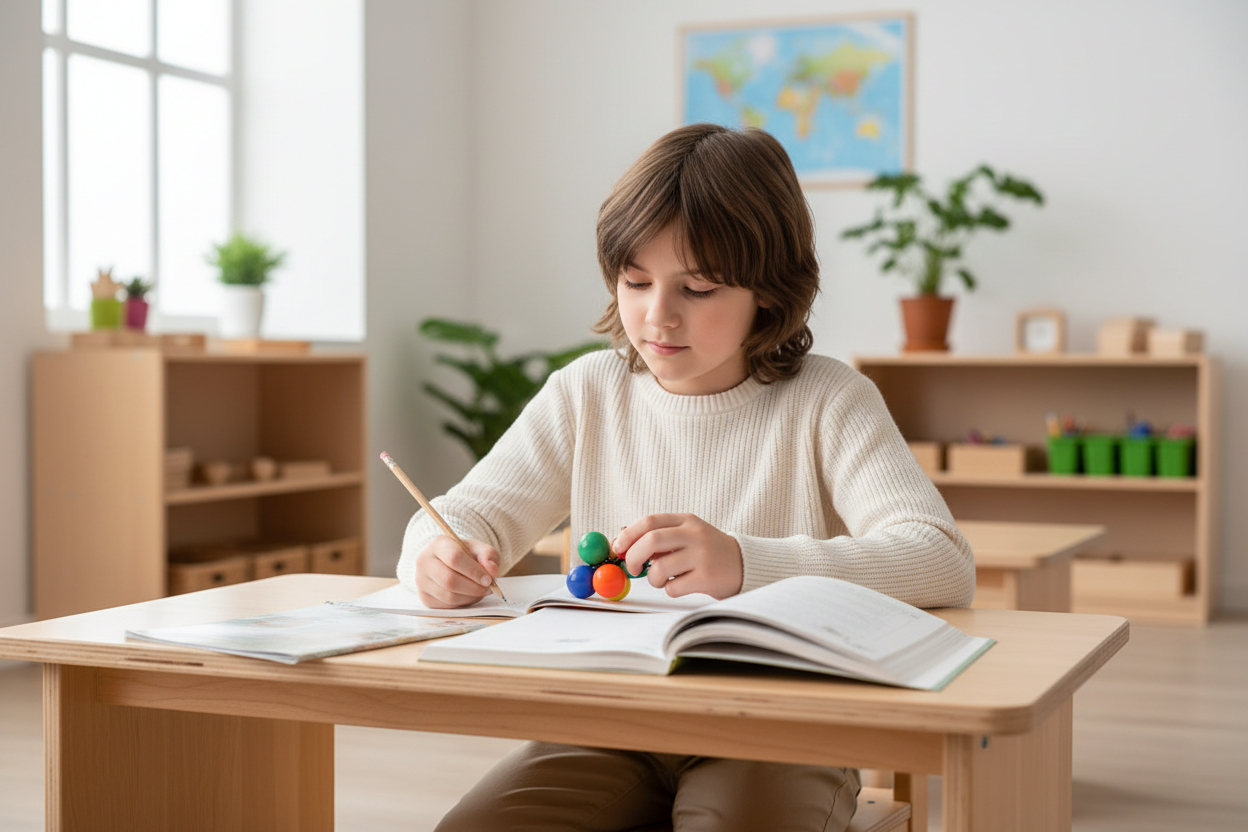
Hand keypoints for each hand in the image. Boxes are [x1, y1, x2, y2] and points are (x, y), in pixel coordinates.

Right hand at [414, 536, 500, 607]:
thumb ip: (488, 556)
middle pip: (449, 580)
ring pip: (448, 596)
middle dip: (473, 588)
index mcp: (438, 544)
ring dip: (470, 597)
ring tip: (480, 591)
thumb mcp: (480, 550)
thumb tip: (492, 571)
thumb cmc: (466, 555)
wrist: (450, 564)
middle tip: (488, 589)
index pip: (454, 558)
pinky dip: (462, 603)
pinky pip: (446, 606)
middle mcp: (424, 561)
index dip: (474, 571)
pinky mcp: (424, 597)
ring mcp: (421, 581)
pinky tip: (469, 595)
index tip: (488, 579)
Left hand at [614, 513, 742, 599]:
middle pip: (651, 540)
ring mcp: (702, 556)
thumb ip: (656, 535)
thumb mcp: (684, 535)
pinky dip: (669, 590)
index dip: (628, 535)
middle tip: (633, 567)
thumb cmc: (706, 551)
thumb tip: (620, 538)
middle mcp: (694, 535)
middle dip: (634, 556)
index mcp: (686, 521)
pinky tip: (681, 585)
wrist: (742, 564)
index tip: (618, 549)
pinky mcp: (706, 578)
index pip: (649, 521)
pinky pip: (673, 588)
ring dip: (653, 578)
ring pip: (660, 568)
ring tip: (662, 579)